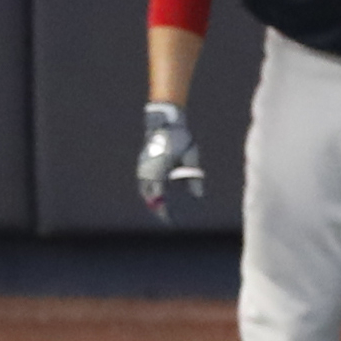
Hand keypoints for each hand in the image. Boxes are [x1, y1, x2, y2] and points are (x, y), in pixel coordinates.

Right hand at [136, 102, 204, 222]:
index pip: (158, 197)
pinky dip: (149, 189)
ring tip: (162, 207)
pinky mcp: (142, 161)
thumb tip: (198, 195)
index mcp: (159, 170)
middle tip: (167, 217)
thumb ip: (193, 177)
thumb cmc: (179, 138)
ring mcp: (143, 165)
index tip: (169, 219)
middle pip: (148, 196)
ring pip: (143, 189)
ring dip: (151, 198)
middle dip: (156, 207)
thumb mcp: (190, 156)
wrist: (164, 121)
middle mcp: (148, 170)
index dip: (163, 210)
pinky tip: (158, 193)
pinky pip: (143, 180)